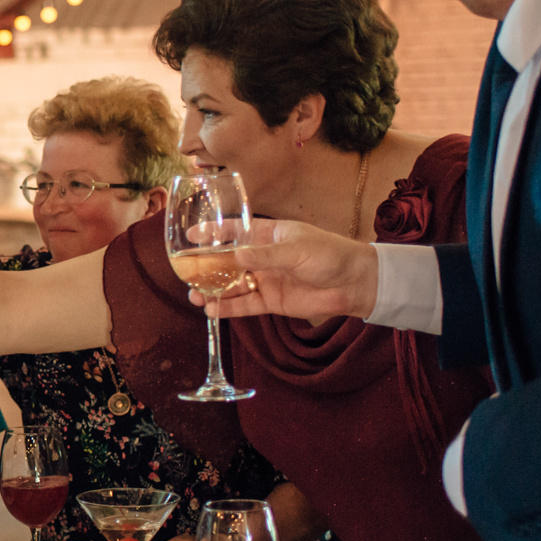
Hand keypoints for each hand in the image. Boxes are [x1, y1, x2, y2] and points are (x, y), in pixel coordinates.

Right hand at [193, 219, 379, 322]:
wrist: (355, 284)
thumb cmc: (330, 255)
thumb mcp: (296, 250)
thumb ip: (265, 255)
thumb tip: (235, 256)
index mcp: (269, 235)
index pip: (235, 231)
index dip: (213, 233)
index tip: (191, 235)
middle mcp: (263, 257)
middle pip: (228, 261)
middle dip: (206, 267)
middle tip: (185, 273)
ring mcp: (266, 279)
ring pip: (233, 285)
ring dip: (213, 290)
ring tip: (194, 295)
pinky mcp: (271, 301)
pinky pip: (245, 305)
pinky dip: (228, 308)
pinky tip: (212, 309)